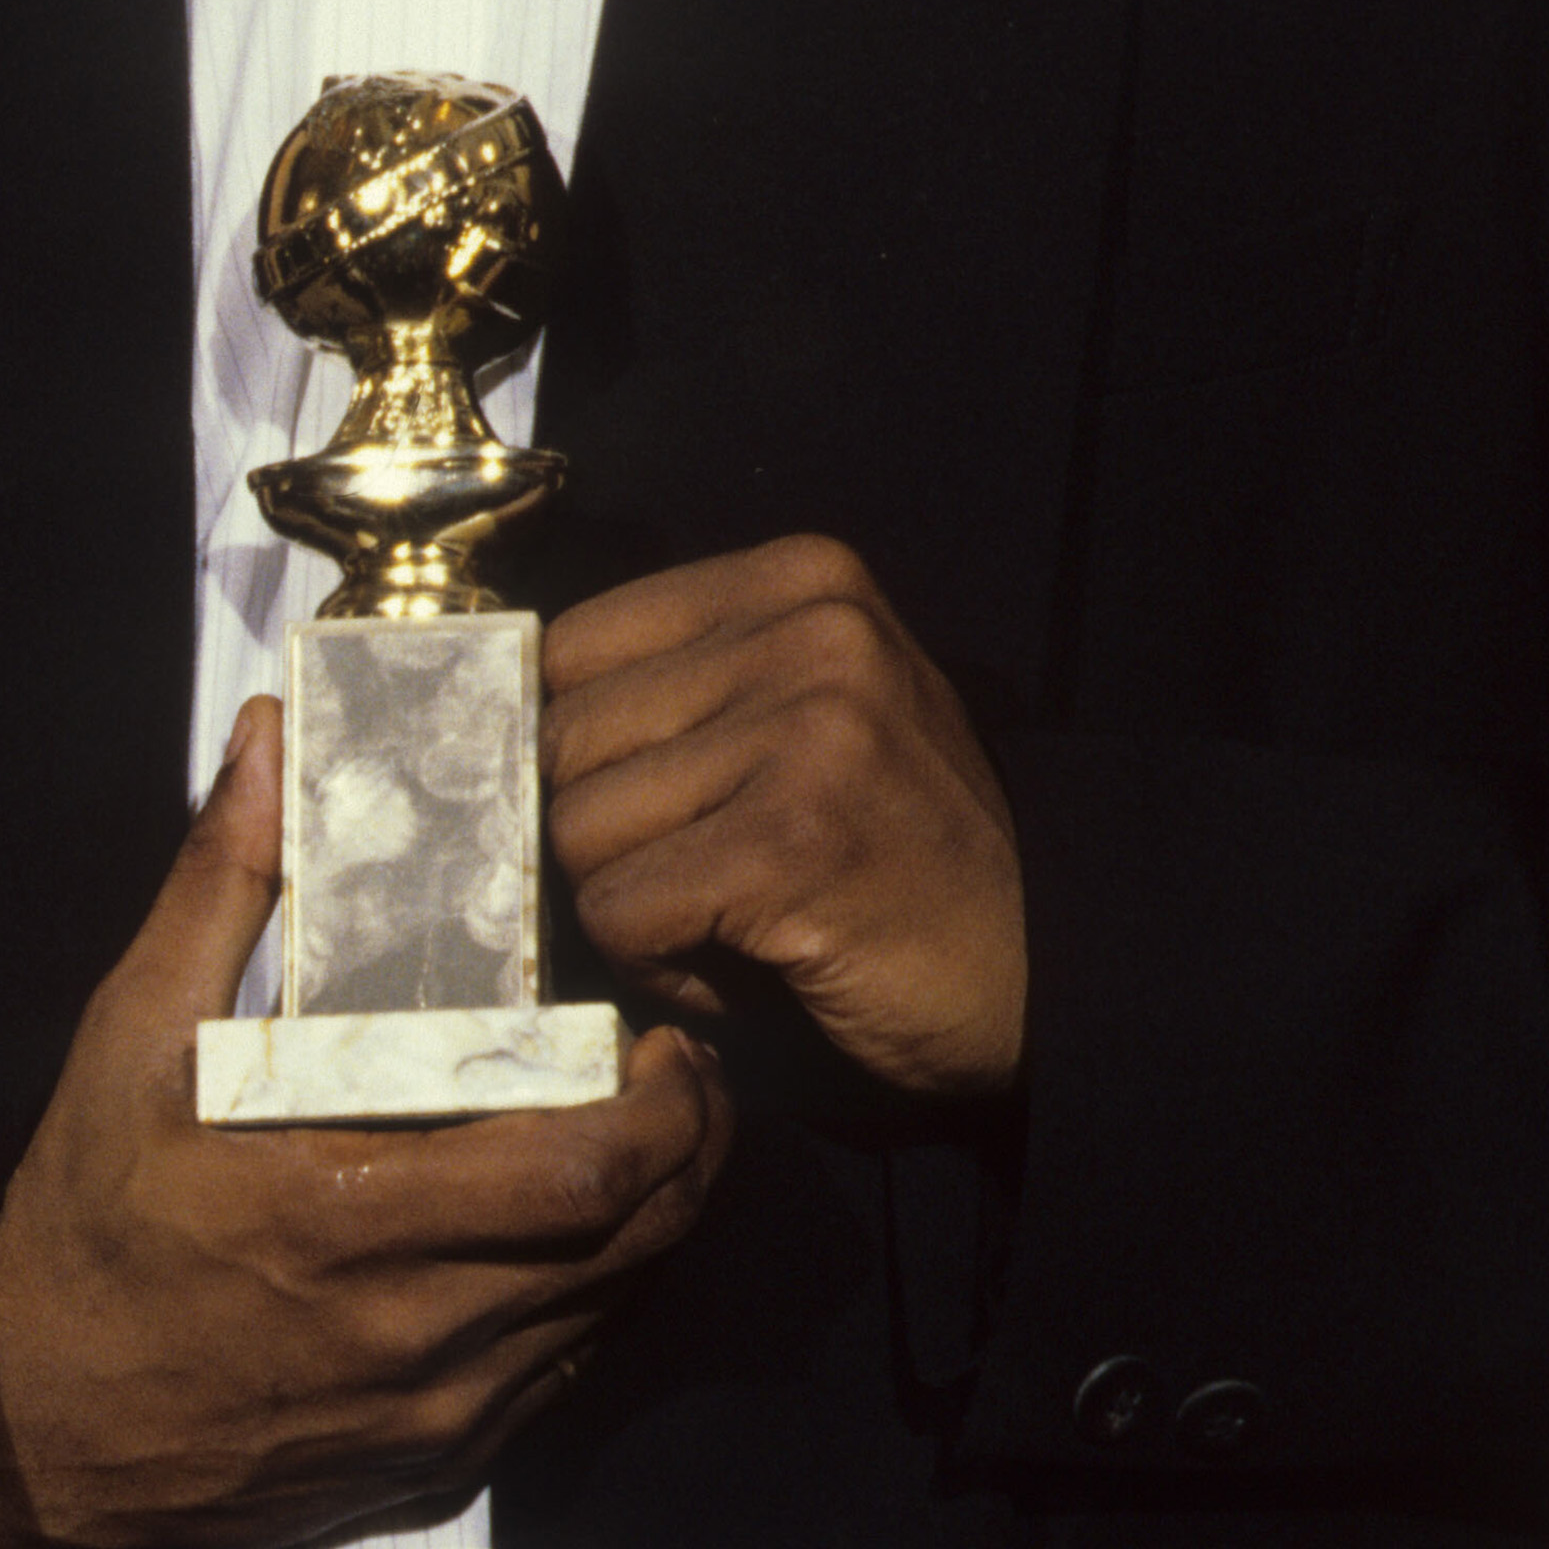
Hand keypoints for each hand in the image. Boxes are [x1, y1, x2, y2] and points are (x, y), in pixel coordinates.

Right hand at [0, 700, 732, 1548]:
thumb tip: (271, 745)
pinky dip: (597, 1296)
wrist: (26, 1427)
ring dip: (654, 1219)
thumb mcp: (127, 1043)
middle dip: (689, 1149)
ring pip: (615, 1309)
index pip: (581, 1172)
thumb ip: (216, 889)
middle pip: (632, 1241)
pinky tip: (574, 1232)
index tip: (660, 1037)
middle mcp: (414, 1328)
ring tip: (647, 1135)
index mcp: (347, 1216)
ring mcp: (435, 1409)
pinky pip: (566, 1374)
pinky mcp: (436, 1460)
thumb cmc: (81, 1231)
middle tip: (682, 1074)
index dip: (660, 1107)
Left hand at [541, 537, 1026, 1110]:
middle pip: (565, 739)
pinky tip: (751, 964)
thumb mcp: (809, 715)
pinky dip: (662, 965)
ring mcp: (807, 731)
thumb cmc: (900, 853)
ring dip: (633, 908)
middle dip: (604, 839)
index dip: (579, 751)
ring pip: (580, 830)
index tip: (650, 808)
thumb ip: (687, 686)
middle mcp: (811, 632)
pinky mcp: (791, 842)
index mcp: (804, 578)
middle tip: (700, 881)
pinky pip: (621, 912)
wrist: (1047, 970)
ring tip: (735, 920)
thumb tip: (501, 717)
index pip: (574, 648)